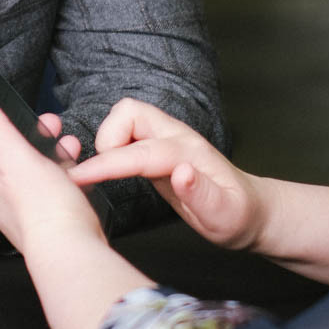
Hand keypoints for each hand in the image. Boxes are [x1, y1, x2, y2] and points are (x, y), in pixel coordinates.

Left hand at [0, 93, 102, 262]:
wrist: (72, 253)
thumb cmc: (46, 209)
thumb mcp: (18, 158)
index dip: (13, 123)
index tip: (35, 115)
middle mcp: (4, 200)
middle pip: (17, 157)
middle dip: (39, 138)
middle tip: (57, 128)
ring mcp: (26, 213)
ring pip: (38, 174)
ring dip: (55, 156)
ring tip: (72, 148)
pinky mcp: (48, 224)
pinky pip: (54, 193)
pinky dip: (66, 179)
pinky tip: (79, 177)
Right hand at [69, 98, 265, 251]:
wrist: (250, 211)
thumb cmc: (237, 216)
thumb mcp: (225, 216)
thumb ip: (202, 194)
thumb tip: (180, 172)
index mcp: (189, 153)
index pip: (139, 152)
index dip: (106, 163)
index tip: (78, 178)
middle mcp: (176, 138)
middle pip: (128, 112)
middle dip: (105, 138)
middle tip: (97, 176)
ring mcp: (167, 139)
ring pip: (125, 118)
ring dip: (107, 139)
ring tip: (100, 173)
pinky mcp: (159, 148)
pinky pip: (128, 132)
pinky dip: (112, 144)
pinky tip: (110, 170)